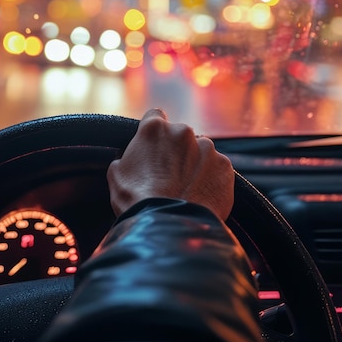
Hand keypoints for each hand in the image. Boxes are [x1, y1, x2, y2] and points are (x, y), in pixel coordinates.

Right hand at [107, 109, 233, 219]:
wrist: (168, 226)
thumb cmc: (137, 200)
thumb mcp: (116, 174)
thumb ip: (125, 158)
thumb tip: (127, 160)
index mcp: (154, 129)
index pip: (155, 115)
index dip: (154, 131)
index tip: (154, 144)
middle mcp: (183, 132)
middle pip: (180, 135)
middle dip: (175, 150)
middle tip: (169, 174)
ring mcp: (207, 148)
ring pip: (200, 151)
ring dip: (195, 163)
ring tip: (186, 188)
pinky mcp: (225, 166)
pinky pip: (216, 168)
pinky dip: (211, 178)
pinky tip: (201, 195)